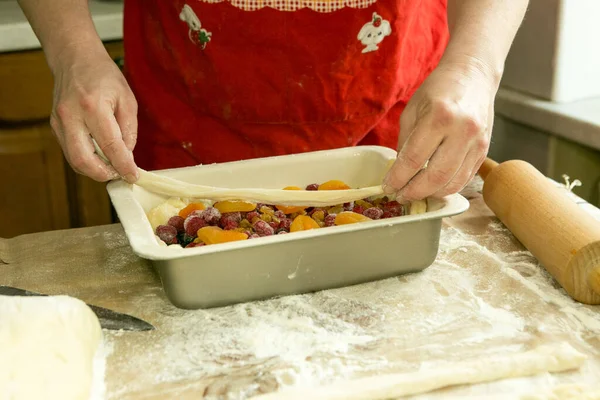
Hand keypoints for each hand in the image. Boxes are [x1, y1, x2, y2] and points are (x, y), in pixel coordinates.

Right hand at [49, 48, 138, 182]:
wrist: (75, 58)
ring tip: (112, 167)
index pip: (109, 146)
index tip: (133, 176)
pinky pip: (70, 151)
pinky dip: (86, 160)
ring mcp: (59, 122)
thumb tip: (127, 156)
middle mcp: (71, 116)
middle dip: (104, 174)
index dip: (123, 165)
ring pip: (74, 160)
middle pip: (83, 160)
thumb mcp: (127, 99)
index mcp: (93, 107)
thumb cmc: (104, 76)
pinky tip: (100, 157)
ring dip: (95, 170)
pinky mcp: (54, 126)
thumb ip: (129, 129)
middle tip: (120, 174)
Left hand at [383, 59, 496, 201]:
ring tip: (415, 193)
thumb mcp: (412, 111)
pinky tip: (433, 186)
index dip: (398, 178)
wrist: (473, 75)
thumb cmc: (438, 90)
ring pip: (453, 183)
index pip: (414, 159)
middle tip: (400, 196)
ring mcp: (477, 142)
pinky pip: (464, 178)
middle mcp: (462, 131)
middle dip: (414, 192)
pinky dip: (447, 187)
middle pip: (436, 177)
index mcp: (440, 117)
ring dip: (431, 194)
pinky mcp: (485, 150)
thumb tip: (398, 173)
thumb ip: (405, 143)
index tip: (387, 187)